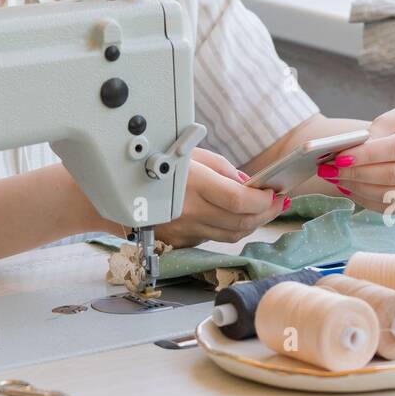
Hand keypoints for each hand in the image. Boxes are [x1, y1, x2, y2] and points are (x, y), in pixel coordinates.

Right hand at [154, 147, 282, 247]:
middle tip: (278, 202)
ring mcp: (183, 230)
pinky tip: (234, 217)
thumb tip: (247, 184)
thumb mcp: (190, 153)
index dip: (263, 200)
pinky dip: (228, 228)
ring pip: (230, 235)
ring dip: (251, 224)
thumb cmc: (152, 163)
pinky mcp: (179, 241)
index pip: (239, 201)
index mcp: (192, 184)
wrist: (116, 190)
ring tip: (263, 210)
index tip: (275, 193)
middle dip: (265, 213)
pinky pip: (212, 237)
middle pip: (240, 222)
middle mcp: (188, 211)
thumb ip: (222, 169)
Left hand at [316, 105, 394, 209]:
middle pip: (394, 175)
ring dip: (358, 188)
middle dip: (357, 173)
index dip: (368, 155)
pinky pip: (390, 208)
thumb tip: (355, 150)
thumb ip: (378, 129)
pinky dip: (365, 200)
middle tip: (329, 169)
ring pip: (391, 196)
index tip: (340, 156)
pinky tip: (347, 188)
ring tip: (335, 178)